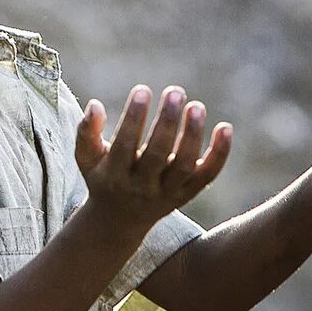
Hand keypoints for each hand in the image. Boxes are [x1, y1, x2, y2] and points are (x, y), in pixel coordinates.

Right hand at [74, 86, 231, 233]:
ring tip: (196, 106)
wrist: (118, 221)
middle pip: (158, 156)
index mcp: (114, 176)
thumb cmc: (101, 177)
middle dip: (167, 122)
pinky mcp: (186, 195)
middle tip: (175, 91)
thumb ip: (86, 132)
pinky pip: (207, 175)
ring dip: (192, 135)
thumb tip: (95, 105)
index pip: (125, 146)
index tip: (142, 89)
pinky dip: (219, 154)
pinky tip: (225, 127)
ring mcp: (167, 194)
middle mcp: (141, 188)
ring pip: (185, 166)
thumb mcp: (86, 158)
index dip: (133, 118)